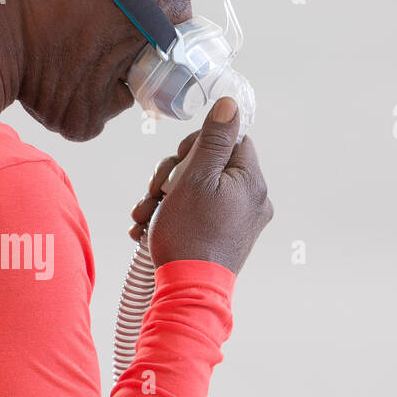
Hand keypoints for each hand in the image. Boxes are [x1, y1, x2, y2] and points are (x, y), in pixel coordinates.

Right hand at [128, 98, 273, 274]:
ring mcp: (239, 223)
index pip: (230, 140)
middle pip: (210, 165)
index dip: (197, 145)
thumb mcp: (195, 177)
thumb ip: (214, 139)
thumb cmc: (189, 234)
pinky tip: (148, 228)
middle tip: (154, 192)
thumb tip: (231, 104)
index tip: (178, 163)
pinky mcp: (225, 240)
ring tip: (143, 216)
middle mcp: (253, 201)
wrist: (188, 292)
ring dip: (165, 199)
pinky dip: (174, 218)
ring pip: (199, 191)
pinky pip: (199, 215)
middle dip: (173, 175)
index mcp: (251, 181)